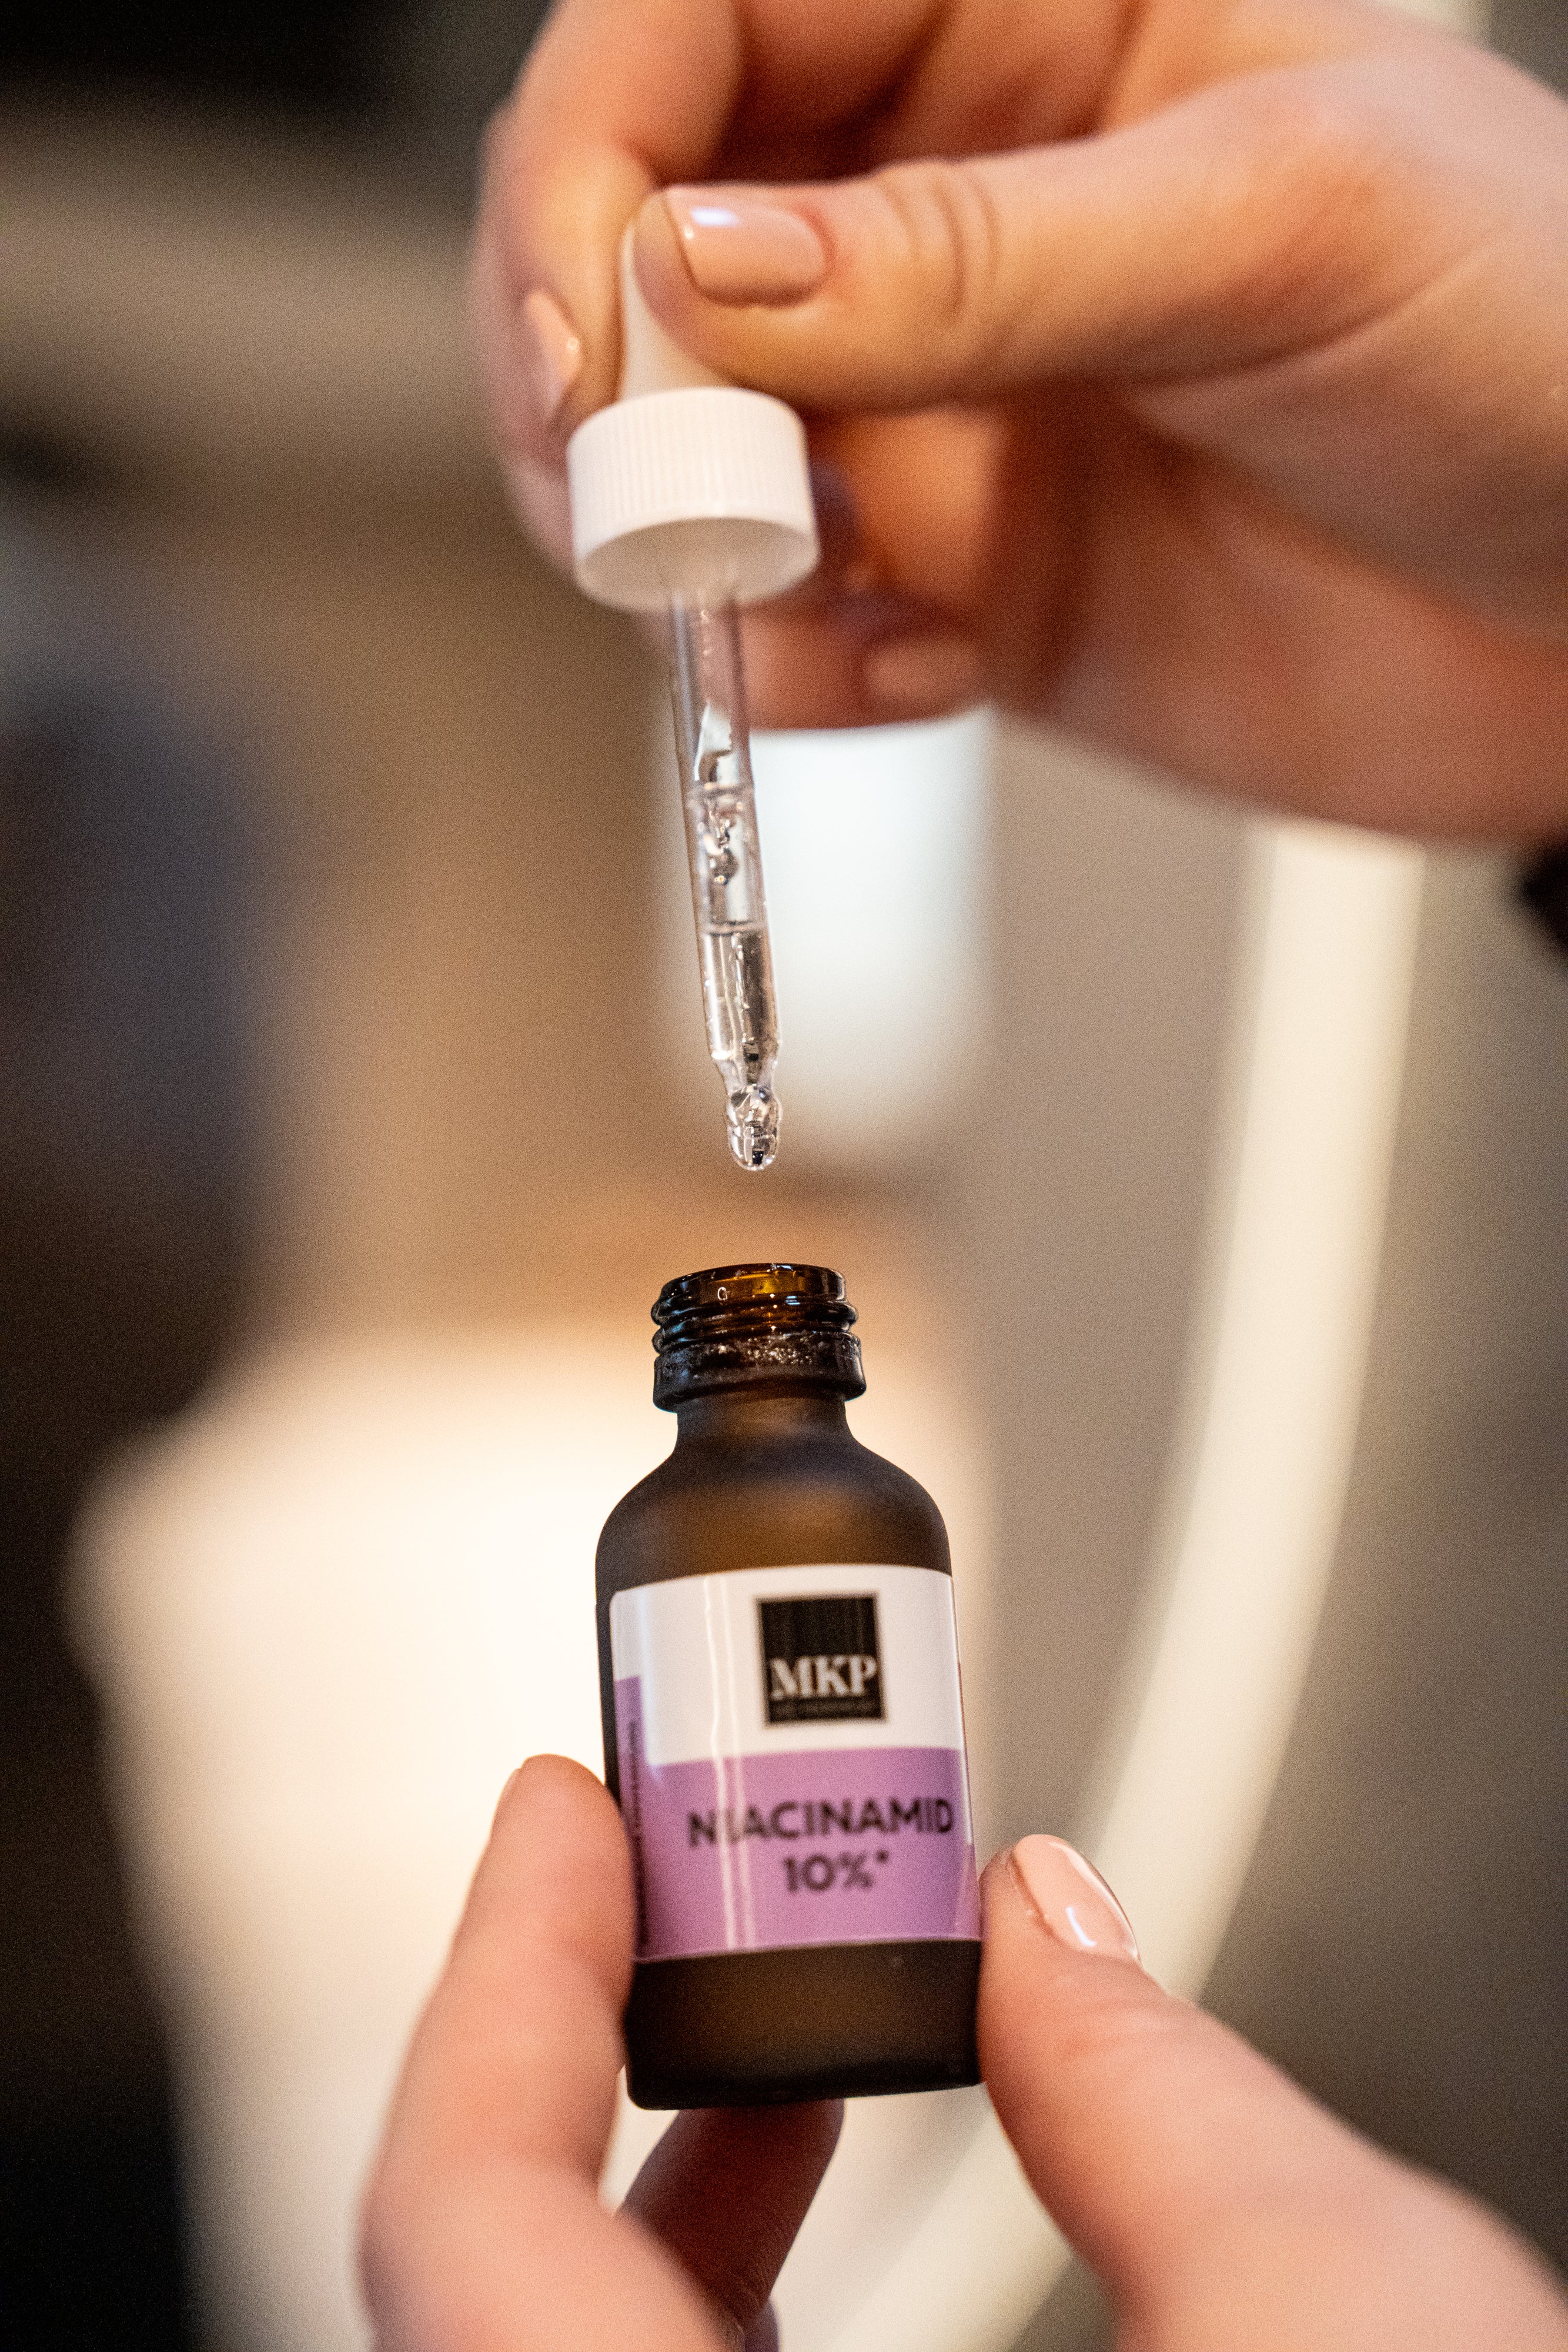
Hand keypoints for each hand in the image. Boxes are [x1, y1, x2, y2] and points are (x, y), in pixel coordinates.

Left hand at [362, 1758, 1567, 2350]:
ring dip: (654, 2197)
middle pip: (492, 2306)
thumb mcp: (1370, 2345)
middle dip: (580, 2059)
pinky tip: (823, 2236)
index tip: (558, 1820)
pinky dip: (710, 2321)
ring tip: (791, 2049)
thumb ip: (1162, 2106)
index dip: (496, 1979)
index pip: (459, 2236)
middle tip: (687, 1894)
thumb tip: (1050, 1931)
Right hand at [473, 0, 1567, 840]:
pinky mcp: (949, 575)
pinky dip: (792, 664)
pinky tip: (912, 669)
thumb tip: (703, 269)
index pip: (697, 21)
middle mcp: (945, 198)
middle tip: (654, 492)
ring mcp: (936, 399)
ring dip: (683, 542)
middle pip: (635, 240)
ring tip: (801, 587)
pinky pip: (781, 620)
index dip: (593, 163)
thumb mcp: (1274, 231)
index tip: (594, 329)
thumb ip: (972, 252)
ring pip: (677, 449)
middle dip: (601, 379)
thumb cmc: (1536, 340)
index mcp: (1023, 10)